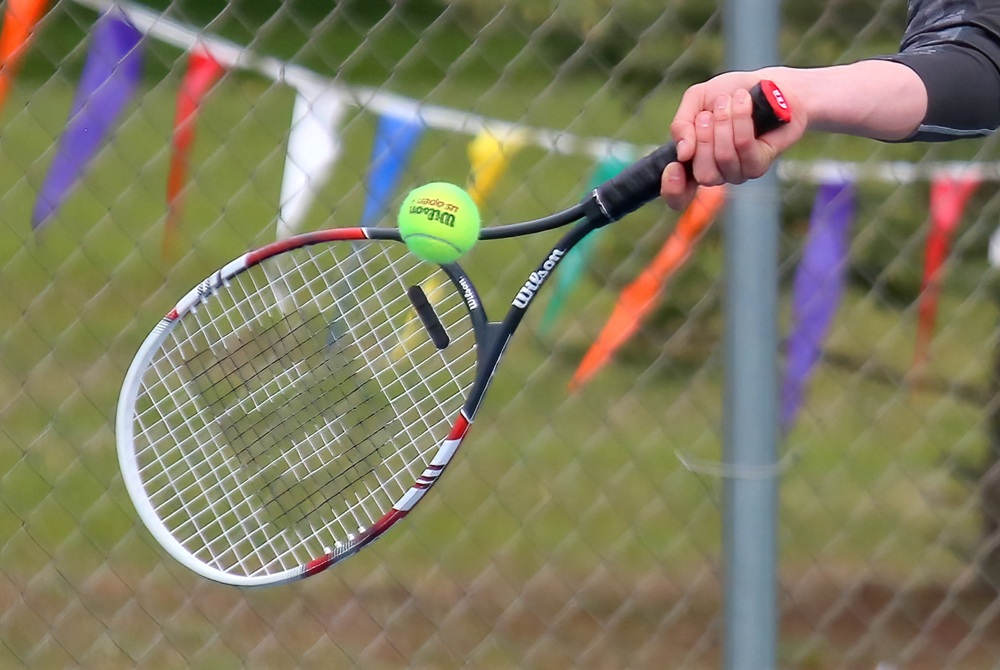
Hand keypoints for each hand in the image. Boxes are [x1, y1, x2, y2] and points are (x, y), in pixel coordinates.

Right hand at [661, 71, 805, 209]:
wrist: (769, 84)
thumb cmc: (730, 94)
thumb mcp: (696, 100)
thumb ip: (681, 124)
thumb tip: (682, 153)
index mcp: (692, 163)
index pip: (678, 196)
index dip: (672, 188)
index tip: (674, 167)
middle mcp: (714, 174)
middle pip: (703, 174)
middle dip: (704, 137)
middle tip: (709, 113)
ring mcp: (737, 173)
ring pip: (724, 157)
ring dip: (725, 122)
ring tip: (729, 100)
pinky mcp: (759, 165)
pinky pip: (745, 147)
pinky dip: (741, 119)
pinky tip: (743, 102)